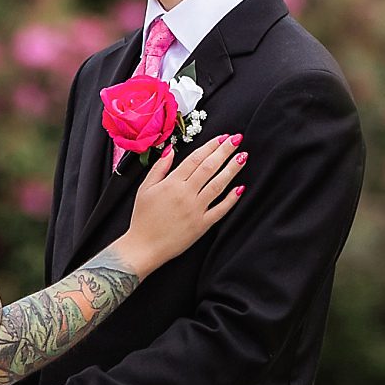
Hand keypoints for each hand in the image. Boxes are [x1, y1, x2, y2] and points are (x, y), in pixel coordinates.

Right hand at [119, 132, 245, 274]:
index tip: (222, 137)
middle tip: (237, 139)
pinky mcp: (202, 225)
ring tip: (242, 157)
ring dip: (232, 170)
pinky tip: (240, 188)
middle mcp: (186, 194)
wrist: (144, 246)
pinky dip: (231, 199)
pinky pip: (220, 210)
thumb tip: (171, 149)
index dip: (211, 146)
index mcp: (172, 183)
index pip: (195, 159)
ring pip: (218, 185)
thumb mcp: (145, 188)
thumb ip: (159, 167)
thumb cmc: (142, 218)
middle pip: (209, 168)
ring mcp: (196, 210)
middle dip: (225, 151)